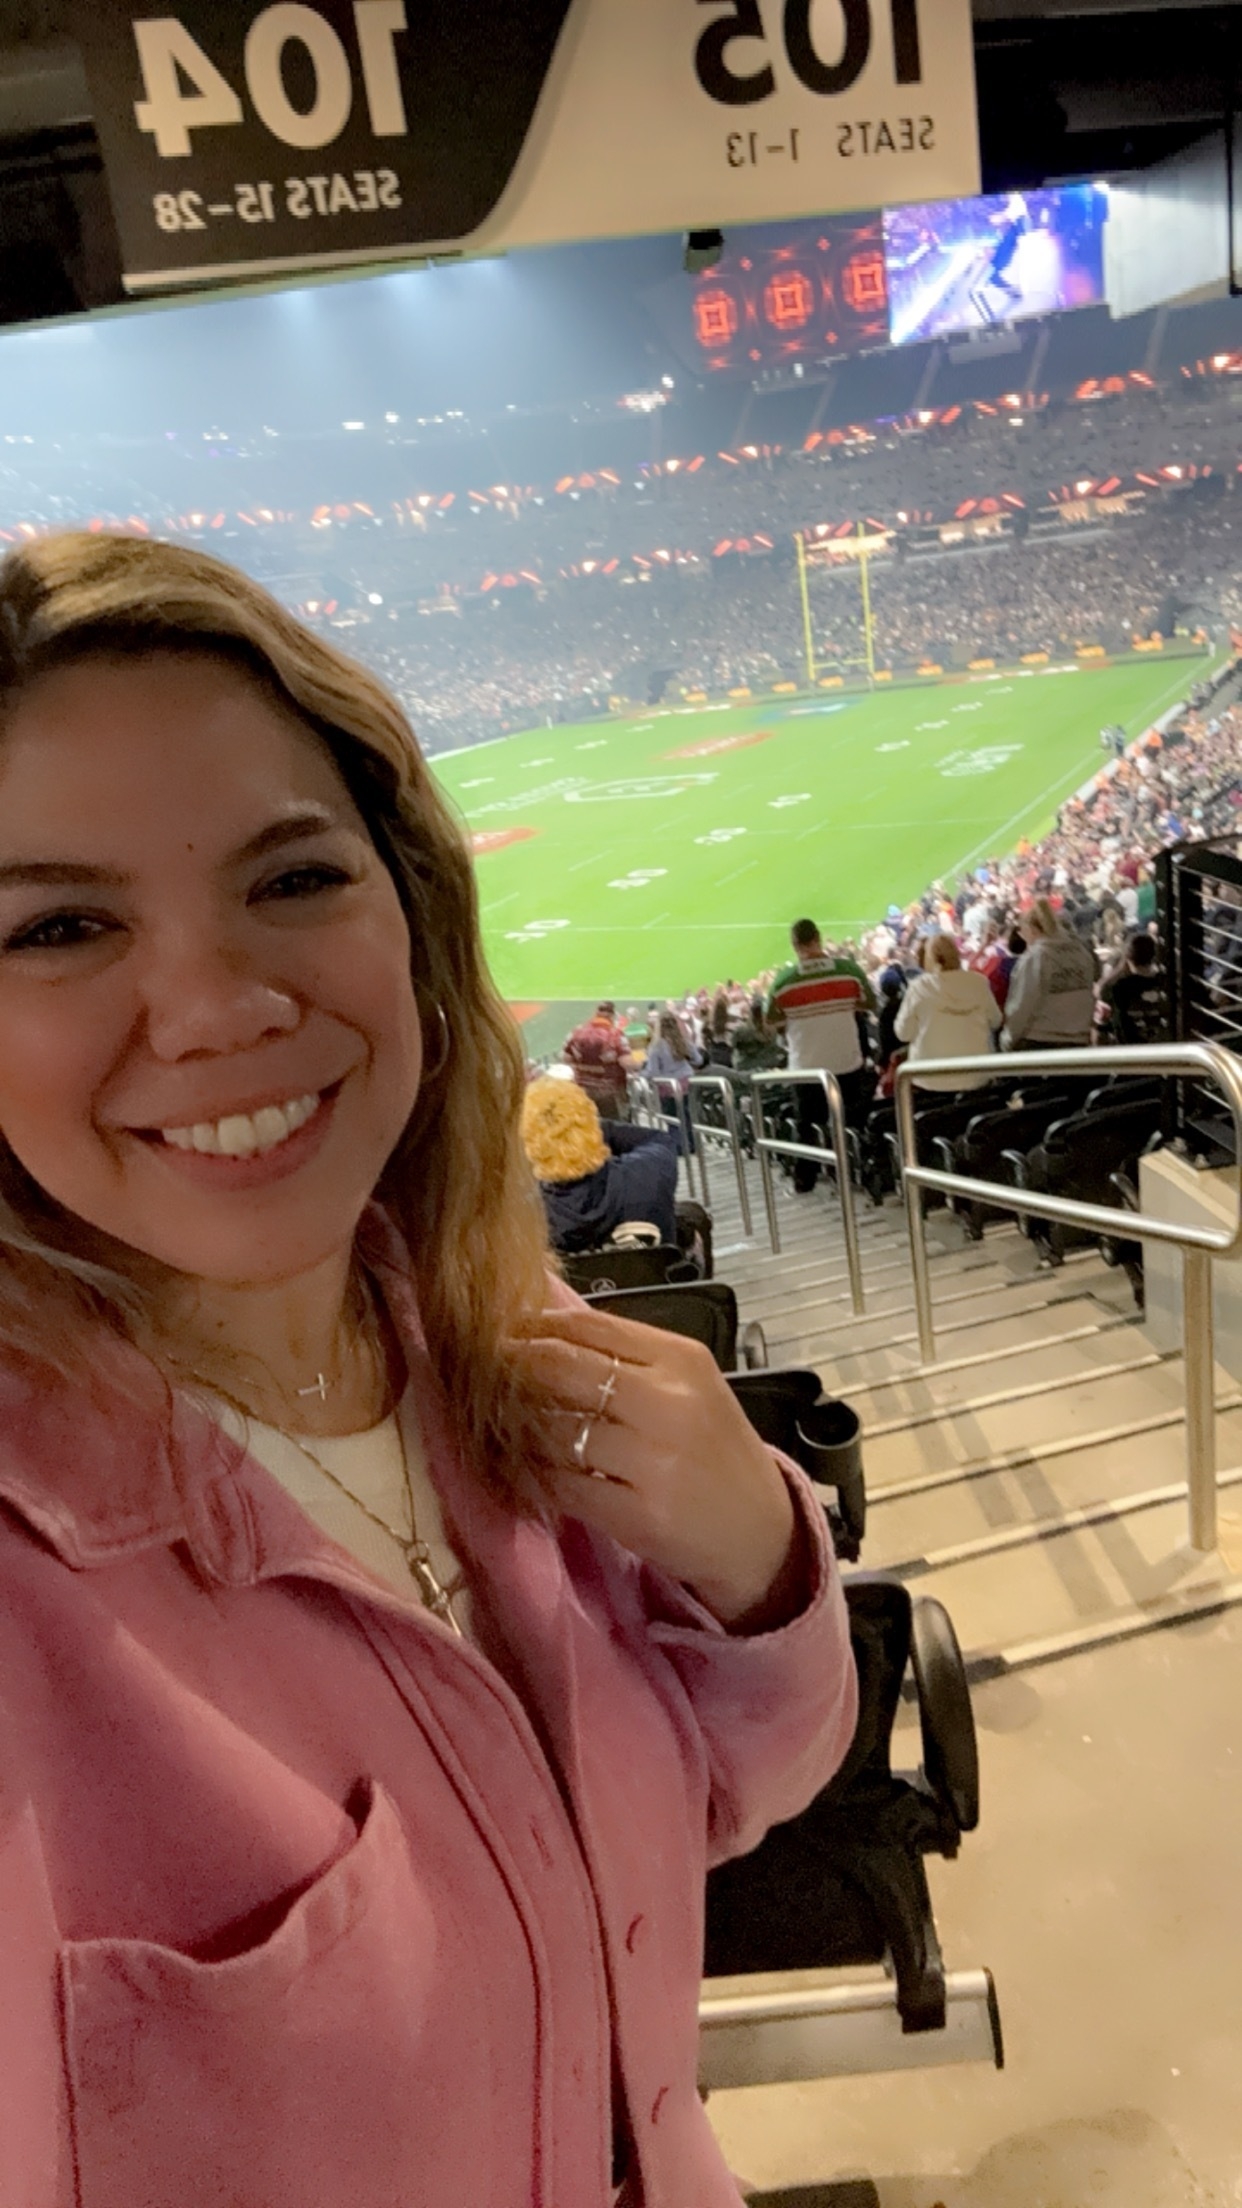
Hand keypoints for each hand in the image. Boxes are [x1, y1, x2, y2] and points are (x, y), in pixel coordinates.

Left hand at [511, 1306, 803, 1632]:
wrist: (761, 1532)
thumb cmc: (713, 1451)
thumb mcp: (689, 1387)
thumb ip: (627, 1356)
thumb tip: (542, 1325)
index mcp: (681, 1360)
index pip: (589, 1325)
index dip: (533, 1327)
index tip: (500, 1331)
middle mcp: (669, 1402)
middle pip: (563, 1368)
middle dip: (512, 1367)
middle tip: (482, 1371)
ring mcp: (654, 1461)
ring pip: (554, 1428)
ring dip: (516, 1426)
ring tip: (497, 1423)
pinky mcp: (637, 1515)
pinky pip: (560, 1485)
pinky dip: (532, 1476)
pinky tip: (522, 1471)